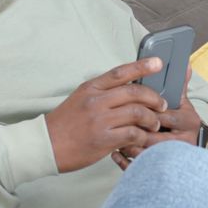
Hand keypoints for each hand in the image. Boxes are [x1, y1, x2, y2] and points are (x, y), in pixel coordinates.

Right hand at [46, 58, 167, 172]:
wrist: (45, 145)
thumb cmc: (64, 124)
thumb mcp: (79, 99)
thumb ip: (102, 93)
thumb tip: (128, 90)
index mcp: (90, 88)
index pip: (120, 72)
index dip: (142, 66)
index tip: (158, 62)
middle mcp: (96, 101)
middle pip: (134, 92)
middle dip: (154, 98)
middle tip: (163, 105)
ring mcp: (100, 120)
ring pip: (137, 113)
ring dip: (152, 119)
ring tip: (155, 124)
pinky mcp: (103, 139)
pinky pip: (132, 134)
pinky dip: (142, 137)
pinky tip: (142, 139)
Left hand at [112, 66, 202, 170]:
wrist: (188, 153)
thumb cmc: (178, 123)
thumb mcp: (181, 104)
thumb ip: (179, 86)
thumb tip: (185, 64)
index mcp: (188, 120)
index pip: (163, 115)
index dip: (142, 111)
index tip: (124, 106)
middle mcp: (184, 140)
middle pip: (153, 135)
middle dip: (132, 128)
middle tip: (113, 121)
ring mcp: (172, 157)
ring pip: (146, 152)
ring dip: (127, 145)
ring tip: (112, 136)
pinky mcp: (161, 170)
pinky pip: (140, 167)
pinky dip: (125, 161)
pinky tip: (115, 153)